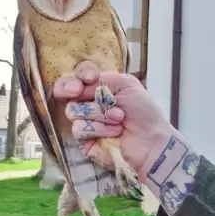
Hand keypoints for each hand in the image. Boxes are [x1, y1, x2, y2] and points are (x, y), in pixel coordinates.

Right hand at [53, 61, 171, 174]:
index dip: (80, 74)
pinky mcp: (83, 141)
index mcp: (98, 87)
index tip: (91, 78)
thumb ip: (103, 78)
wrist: (151, 139)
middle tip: (79, 91)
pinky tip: (114, 131)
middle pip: (63, 90)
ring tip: (119, 119)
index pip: (78, 75)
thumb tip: (82, 84)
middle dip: (72, 89)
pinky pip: (78, 128)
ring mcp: (84, 121)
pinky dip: (98, 129)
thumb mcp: (127, 84)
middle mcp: (87, 102)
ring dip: (99, 113)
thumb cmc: (143, 112)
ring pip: (72, 110)